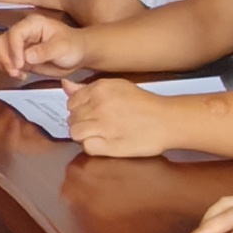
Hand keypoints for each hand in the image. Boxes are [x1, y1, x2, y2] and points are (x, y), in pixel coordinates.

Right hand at [0, 13, 86, 79]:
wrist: (78, 55)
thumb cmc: (74, 46)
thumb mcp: (62, 48)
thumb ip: (44, 51)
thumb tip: (27, 56)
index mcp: (33, 23)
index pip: (15, 33)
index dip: (13, 49)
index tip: (20, 64)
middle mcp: (23, 31)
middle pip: (1, 41)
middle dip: (5, 58)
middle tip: (15, 71)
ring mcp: (20, 44)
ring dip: (3, 64)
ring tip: (17, 74)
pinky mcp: (19, 55)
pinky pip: (4, 60)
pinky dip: (6, 68)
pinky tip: (20, 75)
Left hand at [69, 76, 220, 157]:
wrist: (167, 120)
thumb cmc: (144, 104)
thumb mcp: (117, 87)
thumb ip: (88, 89)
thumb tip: (65, 85)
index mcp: (100, 89)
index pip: (72, 101)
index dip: (79, 109)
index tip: (90, 113)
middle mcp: (99, 105)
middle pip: (72, 118)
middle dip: (81, 123)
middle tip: (97, 125)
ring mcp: (104, 125)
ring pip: (75, 132)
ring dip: (84, 135)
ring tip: (99, 135)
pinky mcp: (110, 144)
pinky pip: (87, 147)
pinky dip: (92, 147)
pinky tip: (104, 143)